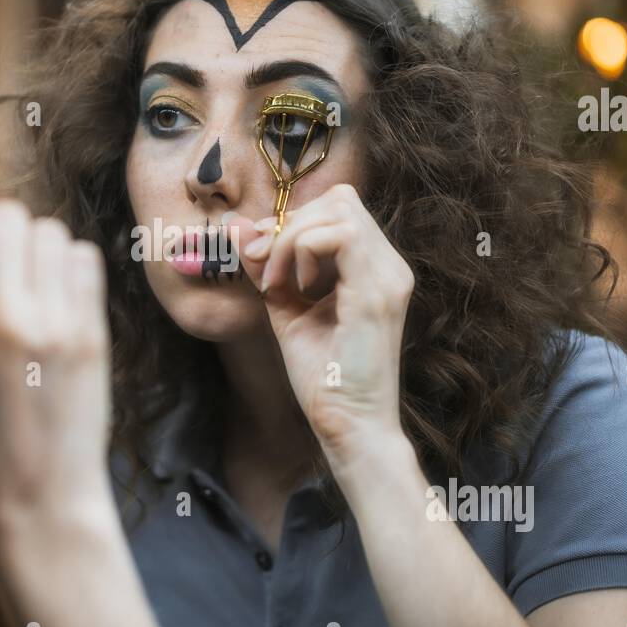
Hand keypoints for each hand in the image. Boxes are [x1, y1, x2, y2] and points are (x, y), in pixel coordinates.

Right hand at [0, 198, 112, 531]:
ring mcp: (50, 323)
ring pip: (52, 231)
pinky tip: (67, 303)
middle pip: (9, 215)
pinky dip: (76, 272)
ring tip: (41, 290)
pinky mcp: (90, 334)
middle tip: (14, 272)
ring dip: (46, 252)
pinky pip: (86, 258)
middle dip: (10, 235)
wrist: (36, 495)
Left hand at [231, 183, 414, 460]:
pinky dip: (301, 250)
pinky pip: (339, 236)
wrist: (349, 426)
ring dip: (292, 237)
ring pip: (339, 210)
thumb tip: (236, 227)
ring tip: (277, 282)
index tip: (261, 259)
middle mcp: (390, 266)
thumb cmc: (324, 379)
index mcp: (375, 269)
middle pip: (339, 200)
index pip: (339, 207)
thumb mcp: (286, 310)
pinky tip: (292, 288)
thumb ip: (267, 267)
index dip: (293, 220)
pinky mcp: (377, 293)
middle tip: (264, 268)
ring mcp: (389, 277)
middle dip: (288, 224)